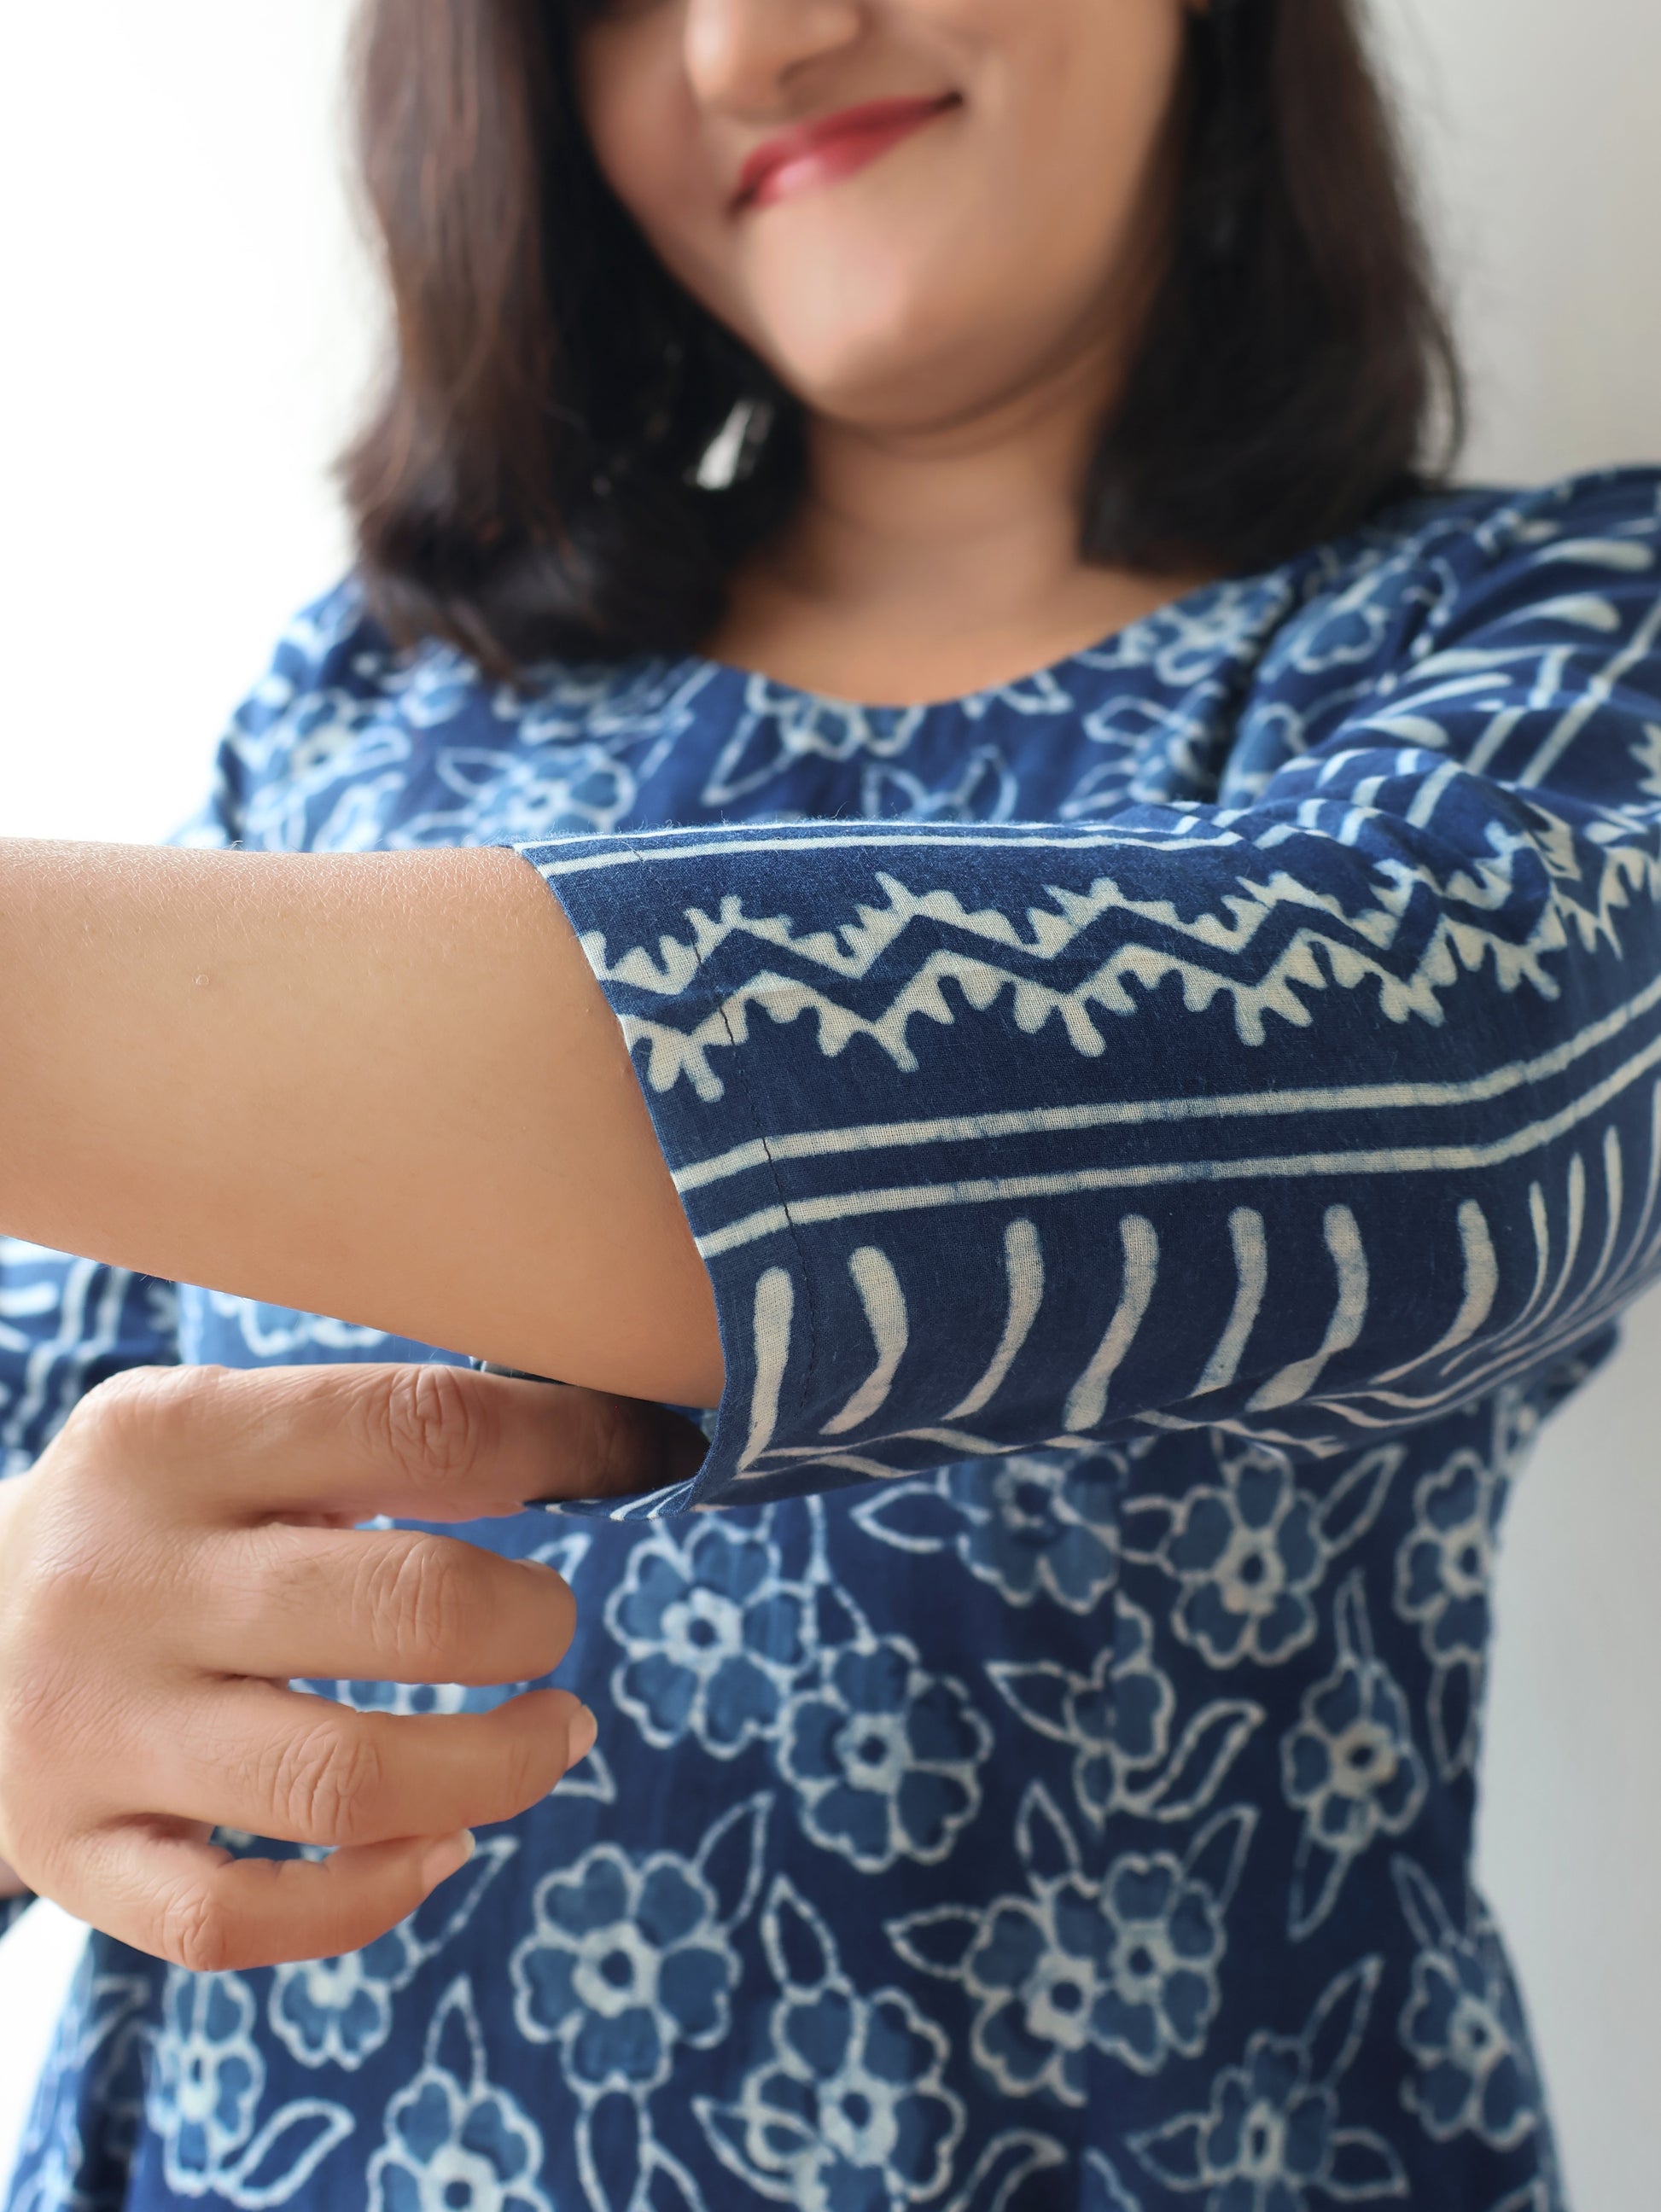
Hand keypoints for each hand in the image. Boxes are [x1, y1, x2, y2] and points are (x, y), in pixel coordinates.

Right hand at [0, 1362, 703, 1968]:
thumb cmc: (152, 1520)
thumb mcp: (226, 1430)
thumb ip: (377, 1435)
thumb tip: (596, 1445)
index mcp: (170, 1437)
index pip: (419, 1427)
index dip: (570, 1447)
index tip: (645, 1459)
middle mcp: (120, 1581)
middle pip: (405, 1609)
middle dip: (531, 1623)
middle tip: (553, 1626)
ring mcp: (89, 1731)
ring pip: (343, 1782)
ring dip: (498, 1768)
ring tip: (553, 1733)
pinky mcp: (74, 1856)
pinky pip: (240, 1919)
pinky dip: (372, 1897)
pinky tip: (440, 1845)